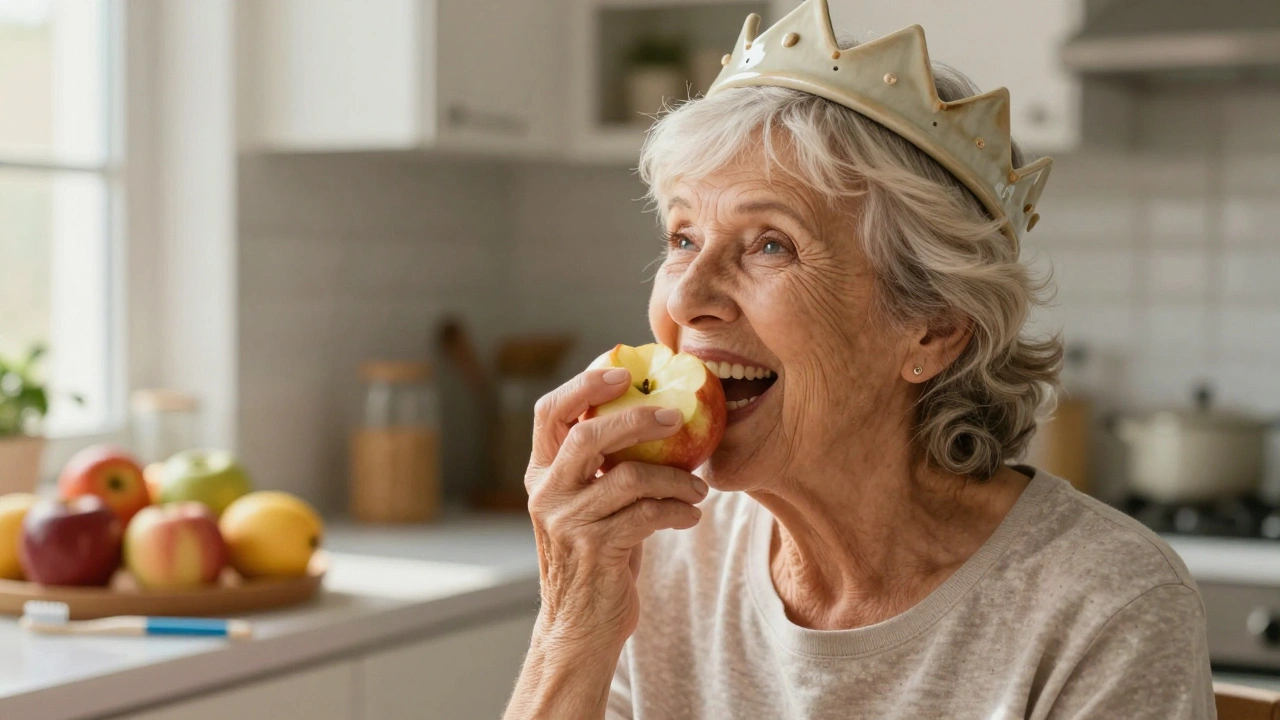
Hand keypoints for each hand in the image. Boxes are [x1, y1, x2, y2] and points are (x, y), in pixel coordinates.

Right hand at [525, 366, 707, 651]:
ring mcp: (567, 522)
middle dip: (638, 418)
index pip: (549, 413)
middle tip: (678, 417)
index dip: (584, 385)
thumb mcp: (589, 505)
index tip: (623, 369)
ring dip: (675, 477)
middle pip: (588, 436)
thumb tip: (654, 415)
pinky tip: (692, 513)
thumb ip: (603, 467)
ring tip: (699, 486)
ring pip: (629, 477)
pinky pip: (647, 514)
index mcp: (542, 474)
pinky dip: (678, 509)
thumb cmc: (595, 558)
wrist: (580, 629)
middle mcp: (546, 493)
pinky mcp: (595, 549)